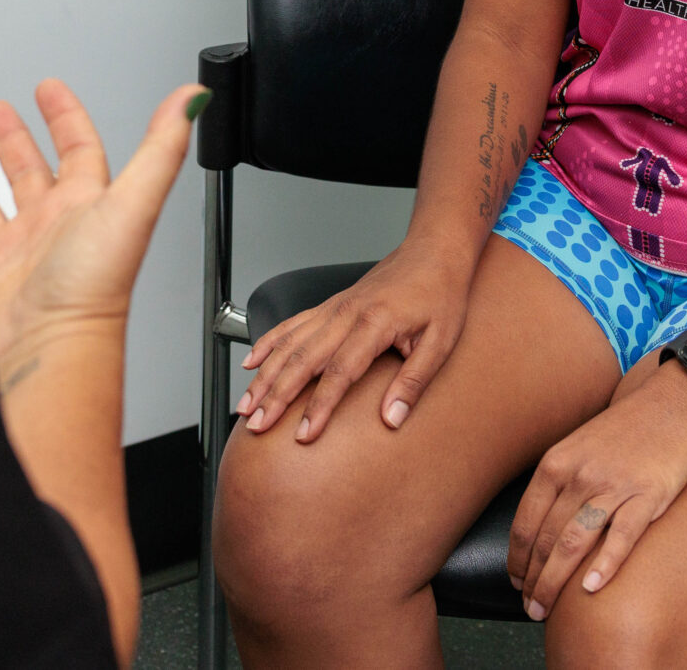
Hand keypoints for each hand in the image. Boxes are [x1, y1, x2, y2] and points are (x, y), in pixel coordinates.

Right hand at [0, 79, 200, 386]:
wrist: (42, 356)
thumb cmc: (92, 295)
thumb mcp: (130, 206)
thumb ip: (160, 149)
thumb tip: (192, 99)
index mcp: (84, 210)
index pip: (77, 152)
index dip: (64, 117)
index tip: (49, 89)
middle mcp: (46, 232)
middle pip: (26, 173)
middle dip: (10, 139)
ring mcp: (6, 258)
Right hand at [234, 240, 473, 441]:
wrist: (433, 251)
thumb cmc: (441, 295)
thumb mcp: (440, 342)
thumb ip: (414, 381)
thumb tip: (392, 420)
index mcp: (373, 324)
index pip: (339, 373)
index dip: (319, 407)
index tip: (304, 436)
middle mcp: (346, 314)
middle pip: (302, 360)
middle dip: (276, 396)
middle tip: (257, 426)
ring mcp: (334, 308)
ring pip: (289, 344)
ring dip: (264, 375)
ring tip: (245, 405)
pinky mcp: (330, 305)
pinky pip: (292, 325)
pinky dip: (269, 343)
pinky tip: (252, 362)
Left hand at [507, 351, 686, 618]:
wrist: (673, 406)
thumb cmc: (625, 432)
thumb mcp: (579, 447)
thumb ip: (559, 483)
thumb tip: (539, 527)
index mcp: (557, 463)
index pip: (526, 521)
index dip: (517, 558)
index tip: (515, 581)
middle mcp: (579, 475)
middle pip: (546, 538)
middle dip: (533, 579)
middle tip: (529, 607)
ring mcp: (613, 486)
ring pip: (574, 543)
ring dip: (555, 582)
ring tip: (546, 608)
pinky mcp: (647, 495)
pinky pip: (621, 537)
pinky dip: (604, 565)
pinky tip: (591, 589)